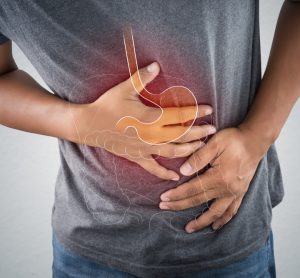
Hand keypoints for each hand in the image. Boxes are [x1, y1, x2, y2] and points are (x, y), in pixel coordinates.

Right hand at [68, 62, 215, 179]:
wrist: (89, 125)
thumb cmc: (107, 105)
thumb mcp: (124, 89)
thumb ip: (142, 77)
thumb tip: (156, 65)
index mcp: (151, 118)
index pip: (180, 116)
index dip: (197, 113)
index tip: (209, 110)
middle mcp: (152, 135)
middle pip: (182, 136)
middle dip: (199, 133)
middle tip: (213, 130)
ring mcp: (145, 148)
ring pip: (173, 152)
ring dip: (189, 150)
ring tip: (201, 147)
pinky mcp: (137, 156)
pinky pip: (153, 168)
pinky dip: (165, 173)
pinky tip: (175, 177)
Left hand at [159, 127, 267, 231]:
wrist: (255, 141)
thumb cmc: (234, 140)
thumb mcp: (215, 143)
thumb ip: (198, 158)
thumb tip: (182, 172)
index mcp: (219, 177)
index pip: (192, 189)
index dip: (176, 194)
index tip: (163, 198)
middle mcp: (227, 189)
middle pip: (199, 201)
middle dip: (180, 205)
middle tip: (164, 208)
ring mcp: (235, 193)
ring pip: (215, 212)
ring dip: (201, 221)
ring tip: (188, 228)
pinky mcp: (240, 193)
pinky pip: (231, 211)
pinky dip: (223, 220)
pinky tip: (215, 225)